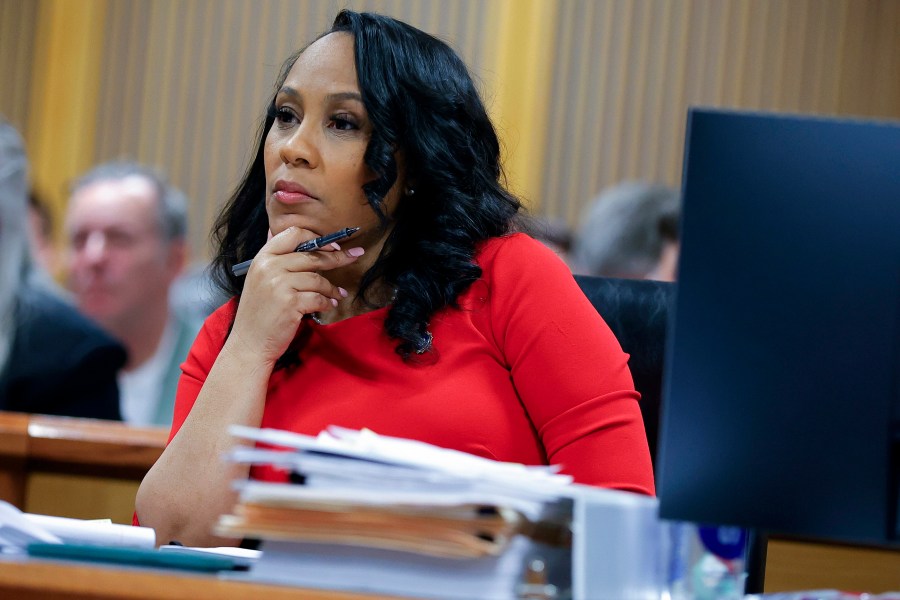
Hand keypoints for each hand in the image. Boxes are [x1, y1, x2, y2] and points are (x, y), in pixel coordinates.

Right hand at [227, 227, 362, 365]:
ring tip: (338, 294)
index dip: (317, 238)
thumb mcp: (259, 279)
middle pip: (312, 255)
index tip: (333, 245)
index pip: (293, 234)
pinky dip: (327, 302)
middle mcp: (269, 267)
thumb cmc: (259, 312)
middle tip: (354, 256)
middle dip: (337, 257)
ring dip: (331, 288)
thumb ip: (277, 258)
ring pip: (318, 279)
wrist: (249, 343)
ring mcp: (279, 285)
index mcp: (262, 258)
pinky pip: (318, 298)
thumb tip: (298, 236)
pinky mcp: (290, 303)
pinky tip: (329, 305)